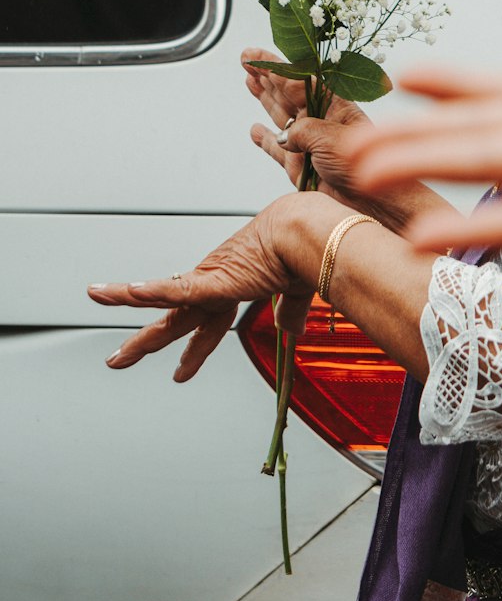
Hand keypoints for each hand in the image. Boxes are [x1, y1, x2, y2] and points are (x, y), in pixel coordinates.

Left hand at [88, 194, 325, 379]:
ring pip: (161, 301)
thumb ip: (287, 313)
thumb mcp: (294, 293)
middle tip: (118, 356)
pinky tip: (131, 291)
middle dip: (144, 340)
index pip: (207, 325)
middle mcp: (216, 285)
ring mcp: (211, 282)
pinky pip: (178, 289)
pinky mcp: (214, 280)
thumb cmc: (303, 252)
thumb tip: (291, 330)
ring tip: (95, 296)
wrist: (305, 231)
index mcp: (234, 288)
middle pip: (173, 320)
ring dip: (125, 300)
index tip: (180, 369)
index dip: (193, 350)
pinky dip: (154, 292)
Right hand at [244, 48, 368, 195]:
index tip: (255, 55)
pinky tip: (256, 130)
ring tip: (249, 82)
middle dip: (267, 76)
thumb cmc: (364, 167)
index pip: (298, 80)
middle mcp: (318, 122)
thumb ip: (305, 131)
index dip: (276, 66)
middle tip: (247, 60)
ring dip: (264, 99)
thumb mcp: (332, 140)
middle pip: (287, 93)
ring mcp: (307, 144)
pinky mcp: (299, 167)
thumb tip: (286, 135)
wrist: (370, 205)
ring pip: (280, 116)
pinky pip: (276, 149)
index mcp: (332, 108)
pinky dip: (265, 140)